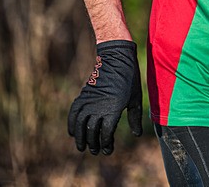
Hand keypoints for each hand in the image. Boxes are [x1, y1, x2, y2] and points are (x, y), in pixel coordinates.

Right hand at [68, 40, 142, 154]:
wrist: (117, 57)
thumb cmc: (130, 78)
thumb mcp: (136, 98)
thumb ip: (135, 118)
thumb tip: (137, 134)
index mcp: (114, 108)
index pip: (106, 133)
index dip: (106, 143)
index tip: (108, 150)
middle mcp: (99, 106)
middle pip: (92, 131)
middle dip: (93, 143)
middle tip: (95, 151)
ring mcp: (90, 100)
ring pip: (80, 124)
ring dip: (79, 137)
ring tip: (81, 147)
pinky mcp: (83, 95)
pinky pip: (74, 112)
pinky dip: (71, 123)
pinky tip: (72, 132)